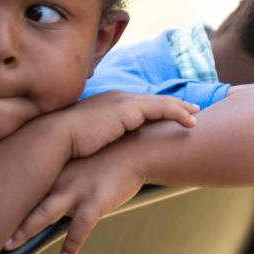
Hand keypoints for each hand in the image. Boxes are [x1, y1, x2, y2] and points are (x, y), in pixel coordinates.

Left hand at [5, 143, 146, 253]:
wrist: (137, 149)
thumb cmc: (110, 159)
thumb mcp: (81, 165)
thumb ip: (63, 177)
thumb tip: (50, 193)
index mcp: (55, 169)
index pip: (24, 186)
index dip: (3, 199)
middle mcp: (60, 178)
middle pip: (27, 201)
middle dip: (5, 216)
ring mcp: (76, 189)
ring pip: (45, 212)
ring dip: (27, 229)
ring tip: (9, 246)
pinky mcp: (95, 200)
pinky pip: (80, 227)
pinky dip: (72, 244)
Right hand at [61, 91, 197, 158]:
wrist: (57, 139)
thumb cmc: (66, 147)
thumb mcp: (86, 141)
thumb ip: (99, 142)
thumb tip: (102, 154)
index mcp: (108, 104)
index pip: (138, 104)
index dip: (156, 108)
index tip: (170, 113)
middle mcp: (118, 98)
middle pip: (153, 100)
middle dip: (174, 105)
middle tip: (192, 110)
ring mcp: (125, 102)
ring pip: (161, 103)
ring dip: (181, 109)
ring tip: (196, 116)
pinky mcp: (131, 111)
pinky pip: (163, 110)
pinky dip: (179, 114)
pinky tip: (191, 123)